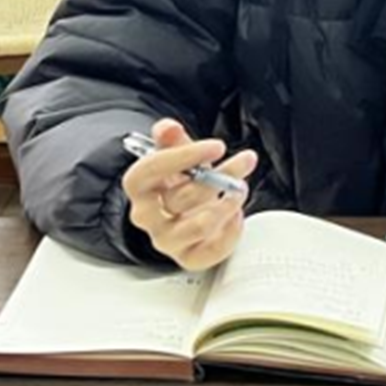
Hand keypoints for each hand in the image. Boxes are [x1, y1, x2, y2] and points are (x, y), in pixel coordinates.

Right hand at [122, 118, 257, 271]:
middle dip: (221, 176)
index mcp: (140, 188)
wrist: (182, 214)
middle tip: (245, 161)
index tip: (216, 146)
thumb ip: (171, 139)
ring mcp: (167, 240)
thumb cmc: (179, 183)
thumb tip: (168, 127)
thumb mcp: (176, 156)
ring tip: (240, 189)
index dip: (184, 156)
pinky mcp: (189, 257)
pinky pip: (212, 250)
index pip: (150, 170)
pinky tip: (236, 215)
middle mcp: (148, 217)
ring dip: (227, 204)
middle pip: (182, 196)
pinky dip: (230, 232)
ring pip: (199, 225)